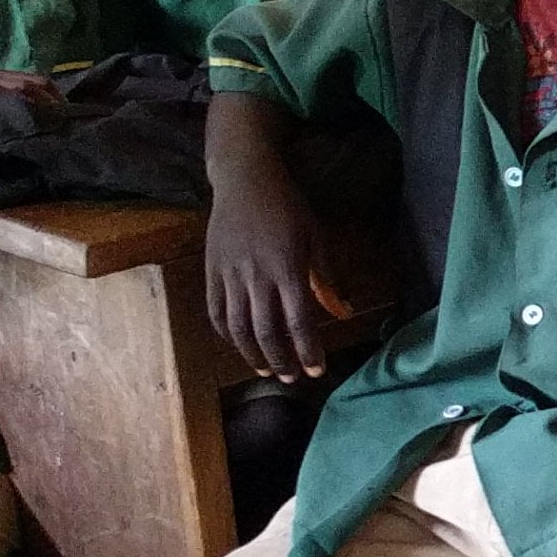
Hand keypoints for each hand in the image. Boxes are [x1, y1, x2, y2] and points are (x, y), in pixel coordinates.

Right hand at [206, 164, 348, 381]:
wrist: (244, 178)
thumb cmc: (287, 206)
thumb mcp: (315, 237)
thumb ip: (326, 279)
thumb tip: (344, 314)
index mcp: (287, 268)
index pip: (298, 321)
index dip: (308, 350)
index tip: (316, 371)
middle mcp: (256, 275)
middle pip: (266, 331)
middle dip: (281, 360)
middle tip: (291, 378)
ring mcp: (230, 274)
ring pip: (237, 327)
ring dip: (252, 354)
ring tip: (266, 369)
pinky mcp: (211, 270)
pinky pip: (215, 311)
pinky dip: (226, 333)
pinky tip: (239, 344)